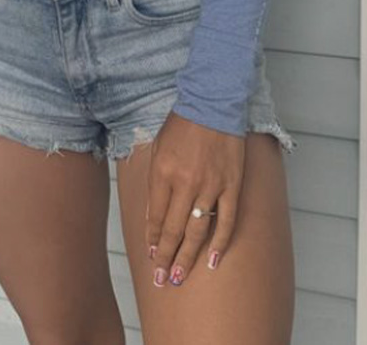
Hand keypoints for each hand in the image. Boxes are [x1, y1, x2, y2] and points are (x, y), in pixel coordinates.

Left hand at [146, 111, 244, 286]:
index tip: (151, 257)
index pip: (155, 216)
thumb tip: (154, 215)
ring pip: (198, 230)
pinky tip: (213, 261)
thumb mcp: (158, 148)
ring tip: (180, 277)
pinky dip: (220, 242)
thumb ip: (156, 182)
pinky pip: (226, 220)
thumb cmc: (182, 124)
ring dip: (188, 256)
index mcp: (162, 172)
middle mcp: (185, 182)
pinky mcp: (232, 186)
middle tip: (161, 279)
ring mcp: (210, 186)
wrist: (212, 103)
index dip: (153, 239)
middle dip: (166, 257)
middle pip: (174, 229)